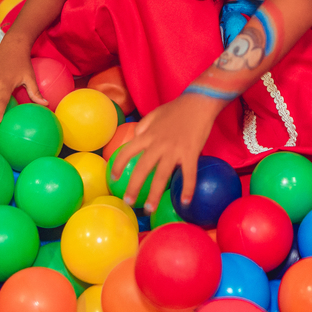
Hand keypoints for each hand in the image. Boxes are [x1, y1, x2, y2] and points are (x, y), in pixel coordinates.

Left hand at [110, 93, 217, 212]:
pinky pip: (188, 174)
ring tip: (149, 209)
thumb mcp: (154, 114)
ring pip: (161, 176)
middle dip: (133, 187)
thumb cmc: (176, 108)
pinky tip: (185, 202)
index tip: (113, 177)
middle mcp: (158, 144)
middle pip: (142, 169)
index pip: (127, 151)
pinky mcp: (191, 153)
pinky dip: (187, 189)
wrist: (198, 103)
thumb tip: (135, 137)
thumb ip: (143, 126)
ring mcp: (174, 150)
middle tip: (128, 202)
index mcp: (147, 135)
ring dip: (154, 194)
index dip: (118, 165)